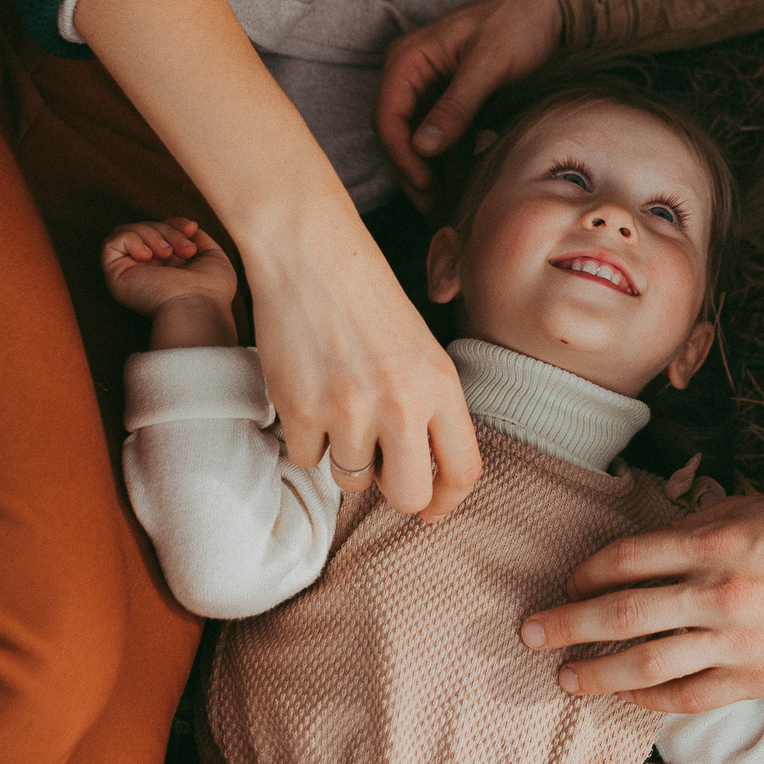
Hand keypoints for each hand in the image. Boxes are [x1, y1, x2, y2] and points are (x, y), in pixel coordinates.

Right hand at [102, 219, 239, 347]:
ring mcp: (129, 272)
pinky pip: (110, 243)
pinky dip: (131, 240)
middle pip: (146, 228)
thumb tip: (187, 228)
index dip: (174, 223)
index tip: (191, 228)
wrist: (198, 307)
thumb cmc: (211, 290)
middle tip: (186, 250)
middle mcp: (145, 269)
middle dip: (168, 230)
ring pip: (127, 231)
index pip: (159, 231)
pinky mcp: (115, 275)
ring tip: (167, 254)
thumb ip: (198, 239)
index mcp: (166, 266)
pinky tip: (147, 256)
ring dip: (151, 234)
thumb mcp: (213, 257)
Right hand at [246, 225, 480, 518]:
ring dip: (345, 456)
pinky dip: (306, 438)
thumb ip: (432, 410)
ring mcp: (347, 410)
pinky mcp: (300, 410)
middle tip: (382, 466)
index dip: (449, 500)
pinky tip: (310, 393)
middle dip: (396, 492)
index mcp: (441, 385)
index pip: (464, 470)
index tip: (434, 508)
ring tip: (340, 406)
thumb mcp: (423, 351)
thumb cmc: (369, 299)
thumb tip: (431, 480)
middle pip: (409, 496)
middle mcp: (401, 404)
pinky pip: (307, 459)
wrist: (310, 255)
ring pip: (352, 480)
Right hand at [375, 0, 563, 209]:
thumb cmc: (519, 23)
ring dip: (428, 170)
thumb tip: (424, 147)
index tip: (424, 183)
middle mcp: (411, 73)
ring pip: (416, 138)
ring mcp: (430, 87)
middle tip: (431, 205)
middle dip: (411, 170)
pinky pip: (440, 135)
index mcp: (409, 58)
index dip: (401, 154)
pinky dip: (447, 160)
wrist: (551, 7)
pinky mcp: (452, 99)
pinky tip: (460, 183)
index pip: (387, 115)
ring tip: (444, 203)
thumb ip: (457, 104)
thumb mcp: (489, 64)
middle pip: (396, 131)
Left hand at [518, 492, 763, 711]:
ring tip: (563, 677)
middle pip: (622, 612)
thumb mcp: (753, 506)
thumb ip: (694, 527)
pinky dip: (649, 698)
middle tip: (528, 632)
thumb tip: (636, 549)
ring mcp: (738, 641)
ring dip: (596, 672)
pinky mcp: (758, 679)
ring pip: (647, 663)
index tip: (566, 582)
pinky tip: (623, 694)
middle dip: (568, 624)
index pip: (627, 558)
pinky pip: (689, 697)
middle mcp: (720, 592)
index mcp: (717, 539)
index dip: (586, 573)